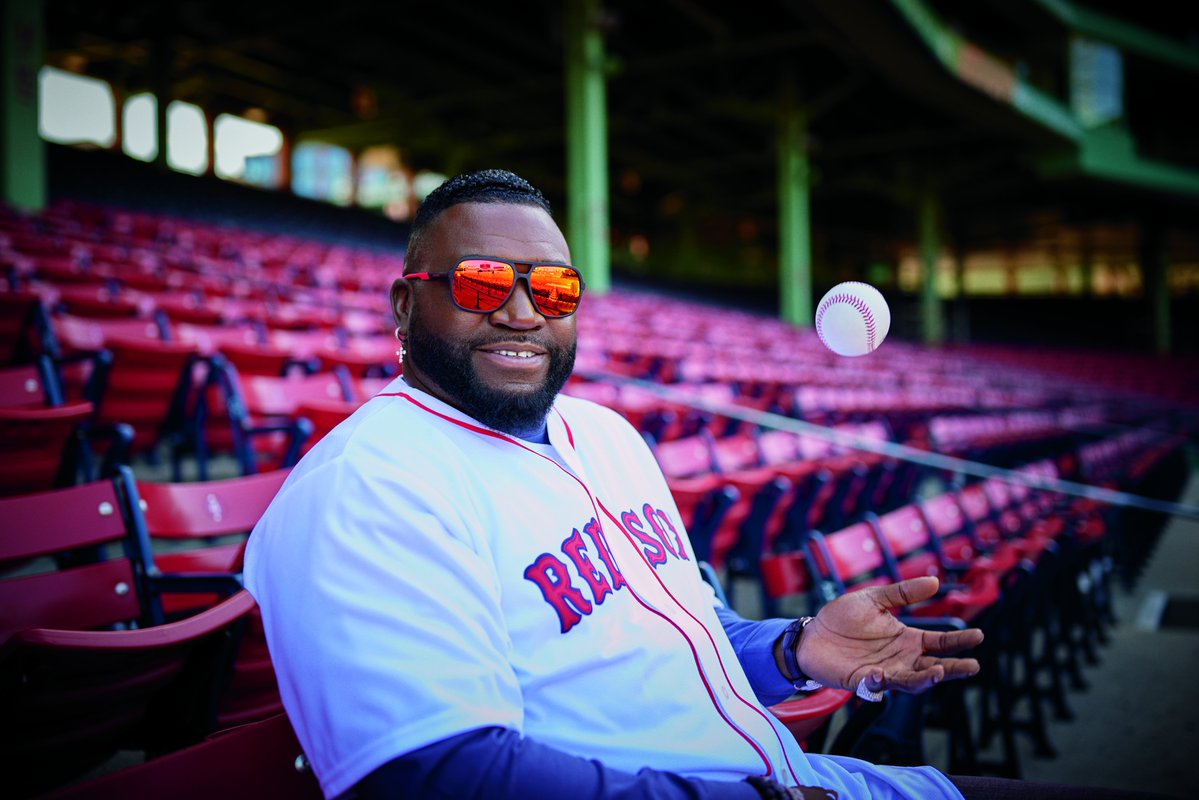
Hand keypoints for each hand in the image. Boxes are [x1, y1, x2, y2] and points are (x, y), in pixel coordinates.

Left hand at [796, 576, 983, 694]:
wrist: (813, 634)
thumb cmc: (843, 618)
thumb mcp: (874, 599)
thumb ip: (902, 593)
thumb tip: (934, 581)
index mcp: (907, 639)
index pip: (940, 643)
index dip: (959, 641)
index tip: (978, 636)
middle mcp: (901, 659)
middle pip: (934, 667)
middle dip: (953, 669)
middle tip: (972, 667)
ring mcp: (884, 671)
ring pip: (912, 681)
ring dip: (925, 679)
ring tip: (938, 672)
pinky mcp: (862, 681)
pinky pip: (876, 685)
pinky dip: (880, 682)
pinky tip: (880, 673)